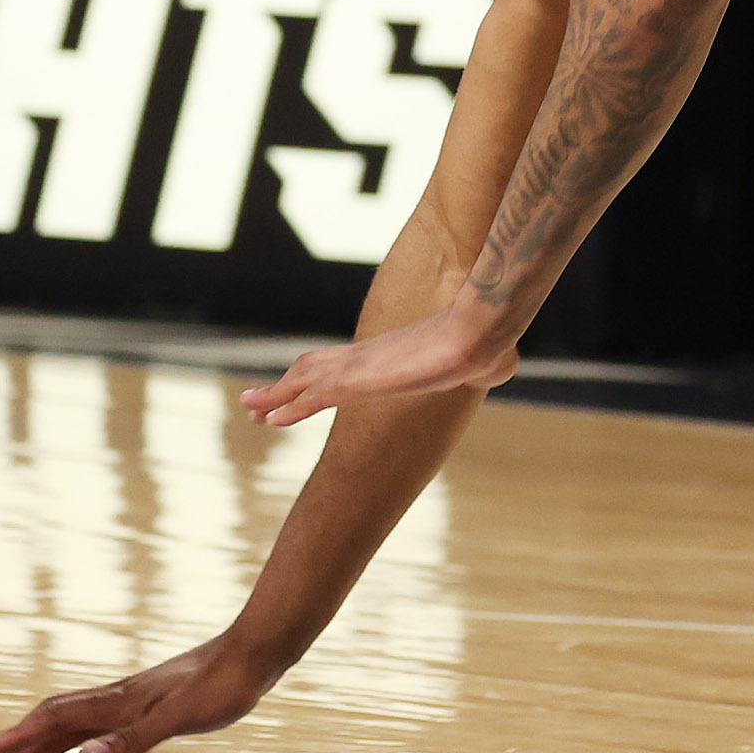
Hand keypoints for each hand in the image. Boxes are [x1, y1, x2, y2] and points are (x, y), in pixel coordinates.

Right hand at [0, 634, 279, 752]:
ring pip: (80, 718)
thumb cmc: (224, 684)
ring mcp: (138, 697)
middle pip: (61, 717)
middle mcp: (123, 697)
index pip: (60, 719)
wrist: (256, 652)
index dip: (24, 737)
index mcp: (123, 702)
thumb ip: (133, 739)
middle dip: (25, 738)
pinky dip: (82, 732)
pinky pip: (105, 718)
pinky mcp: (156, 699)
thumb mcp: (181, 717)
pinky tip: (85, 740)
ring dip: (48, 738)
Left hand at [238, 301, 518, 427]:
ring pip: (303, 381)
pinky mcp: (357, 380)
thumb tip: (504, 364)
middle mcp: (367, 355)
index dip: (317, 377)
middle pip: (312, 367)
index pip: (343, 363)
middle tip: (253, 401)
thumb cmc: (488, 342)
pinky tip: (268, 419)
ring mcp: (360, 366)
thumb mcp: (482, 358)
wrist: (480, 333)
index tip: (298, 387)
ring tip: (249, 409)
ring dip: (274, 397)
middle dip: (283, 385)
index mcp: (390, 353)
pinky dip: (287, 407)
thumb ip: (482, 364)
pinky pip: (311, 397)